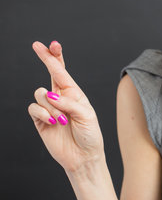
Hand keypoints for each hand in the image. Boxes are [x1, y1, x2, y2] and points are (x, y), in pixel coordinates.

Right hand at [28, 40, 104, 173]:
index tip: (51, 43)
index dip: (56, 56)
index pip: (63, 71)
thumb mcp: (85, 115)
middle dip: (45, 58)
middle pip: (49, 73)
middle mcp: (60, 97)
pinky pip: (34, 108)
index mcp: (74, 93)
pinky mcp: (39, 120)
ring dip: (51, 106)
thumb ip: (68, 102)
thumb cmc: (90, 135)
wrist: (83, 157)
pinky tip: (53, 123)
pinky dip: (43, 114)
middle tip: (37, 46)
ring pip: (40, 93)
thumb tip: (49, 95)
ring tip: (63, 120)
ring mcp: (49, 108)